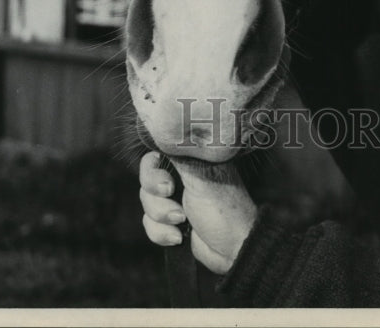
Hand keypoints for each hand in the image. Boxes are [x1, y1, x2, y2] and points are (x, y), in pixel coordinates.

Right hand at [139, 151, 257, 274]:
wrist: (233, 250)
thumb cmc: (224, 210)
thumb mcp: (202, 177)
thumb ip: (180, 155)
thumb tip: (165, 130)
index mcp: (190, 161)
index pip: (156, 155)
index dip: (152, 170)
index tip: (167, 184)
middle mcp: (181, 177)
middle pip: (146, 180)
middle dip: (156, 197)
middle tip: (173, 200)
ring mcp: (175, 200)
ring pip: (146, 204)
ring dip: (161, 217)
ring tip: (182, 221)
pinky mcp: (170, 222)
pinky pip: (149, 224)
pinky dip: (161, 233)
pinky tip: (179, 237)